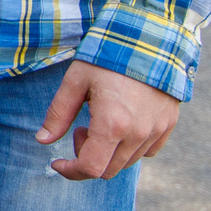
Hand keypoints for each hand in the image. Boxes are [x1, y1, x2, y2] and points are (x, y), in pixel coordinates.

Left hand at [37, 60, 179, 179]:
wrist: (152, 39)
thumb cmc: (108, 57)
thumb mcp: (75, 81)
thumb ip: (59, 114)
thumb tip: (42, 140)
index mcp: (112, 125)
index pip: (91, 168)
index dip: (71, 171)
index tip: (57, 162)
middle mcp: (138, 134)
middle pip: (108, 170)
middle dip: (87, 157)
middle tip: (81, 129)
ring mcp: (157, 131)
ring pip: (127, 162)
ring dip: (107, 152)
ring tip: (99, 120)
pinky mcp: (169, 125)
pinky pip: (147, 151)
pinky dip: (129, 147)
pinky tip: (121, 123)